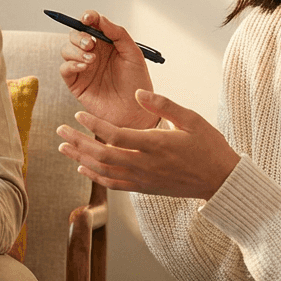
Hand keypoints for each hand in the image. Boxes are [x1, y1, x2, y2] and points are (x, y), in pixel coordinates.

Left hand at [57, 89, 239, 198]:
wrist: (220, 181)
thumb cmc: (208, 146)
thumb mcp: (191, 119)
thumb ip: (162, 104)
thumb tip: (137, 91)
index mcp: (156, 144)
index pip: (115, 135)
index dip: (93, 124)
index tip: (77, 113)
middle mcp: (145, 165)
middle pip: (102, 155)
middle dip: (77, 142)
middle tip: (60, 130)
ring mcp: (143, 179)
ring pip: (103, 171)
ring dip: (80, 158)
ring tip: (63, 146)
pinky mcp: (143, 188)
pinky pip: (113, 184)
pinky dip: (94, 176)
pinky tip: (81, 167)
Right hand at [58, 10, 156, 129]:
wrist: (135, 110)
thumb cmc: (137, 83)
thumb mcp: (133, 53)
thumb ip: (118, 33)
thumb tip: (100, 19)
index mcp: (106, 43)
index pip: (91, 24)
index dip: (87, 17)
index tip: (88, 18)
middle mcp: (92, 53)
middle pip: (74, 35)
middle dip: (79, 36)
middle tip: (91, 45)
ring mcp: (82, 68)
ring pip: (66, 50)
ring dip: (76, 51)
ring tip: (92, 61)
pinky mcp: (76, 83)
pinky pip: (65, 69)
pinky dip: (71, 64)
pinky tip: (84, 67)